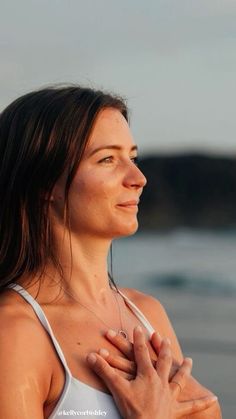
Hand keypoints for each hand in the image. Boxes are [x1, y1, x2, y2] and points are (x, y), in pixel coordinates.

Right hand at [87, 326, 216, 418]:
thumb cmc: (133, 410)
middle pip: (163, 361)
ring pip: (179, 378)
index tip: (138, 328)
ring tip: (190, 360)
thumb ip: (104, 371)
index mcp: (147, 374)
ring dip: (185, 369)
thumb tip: (91, 355)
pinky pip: (191, 406)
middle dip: (163, 348)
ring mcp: (170, 395)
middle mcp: (161, 381)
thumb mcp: (117, 388)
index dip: (139, 339)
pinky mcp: (176, 409)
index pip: (141, 352)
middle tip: (163, 338)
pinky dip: (202, 402)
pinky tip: (213, 398)